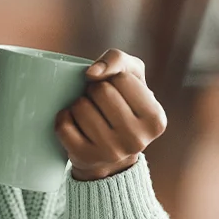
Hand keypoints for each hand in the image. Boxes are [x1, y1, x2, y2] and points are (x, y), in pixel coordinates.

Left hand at [54, 48, 166, 180]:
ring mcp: (111, 152)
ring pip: (80, 107)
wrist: (110, 155)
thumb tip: (92, 73)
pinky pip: (63, 126)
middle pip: (101, 91)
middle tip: (98, 103)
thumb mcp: (132, 78)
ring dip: (79, 104)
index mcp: (155, 119)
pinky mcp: (85, 159)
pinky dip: (64, 117)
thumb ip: (118, 60)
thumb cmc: (123, 106)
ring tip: (88, 114)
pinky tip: (74, 123)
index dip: (113, 79)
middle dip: (94, 90)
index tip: (116, 93)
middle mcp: (137, 140)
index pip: (122, 79)